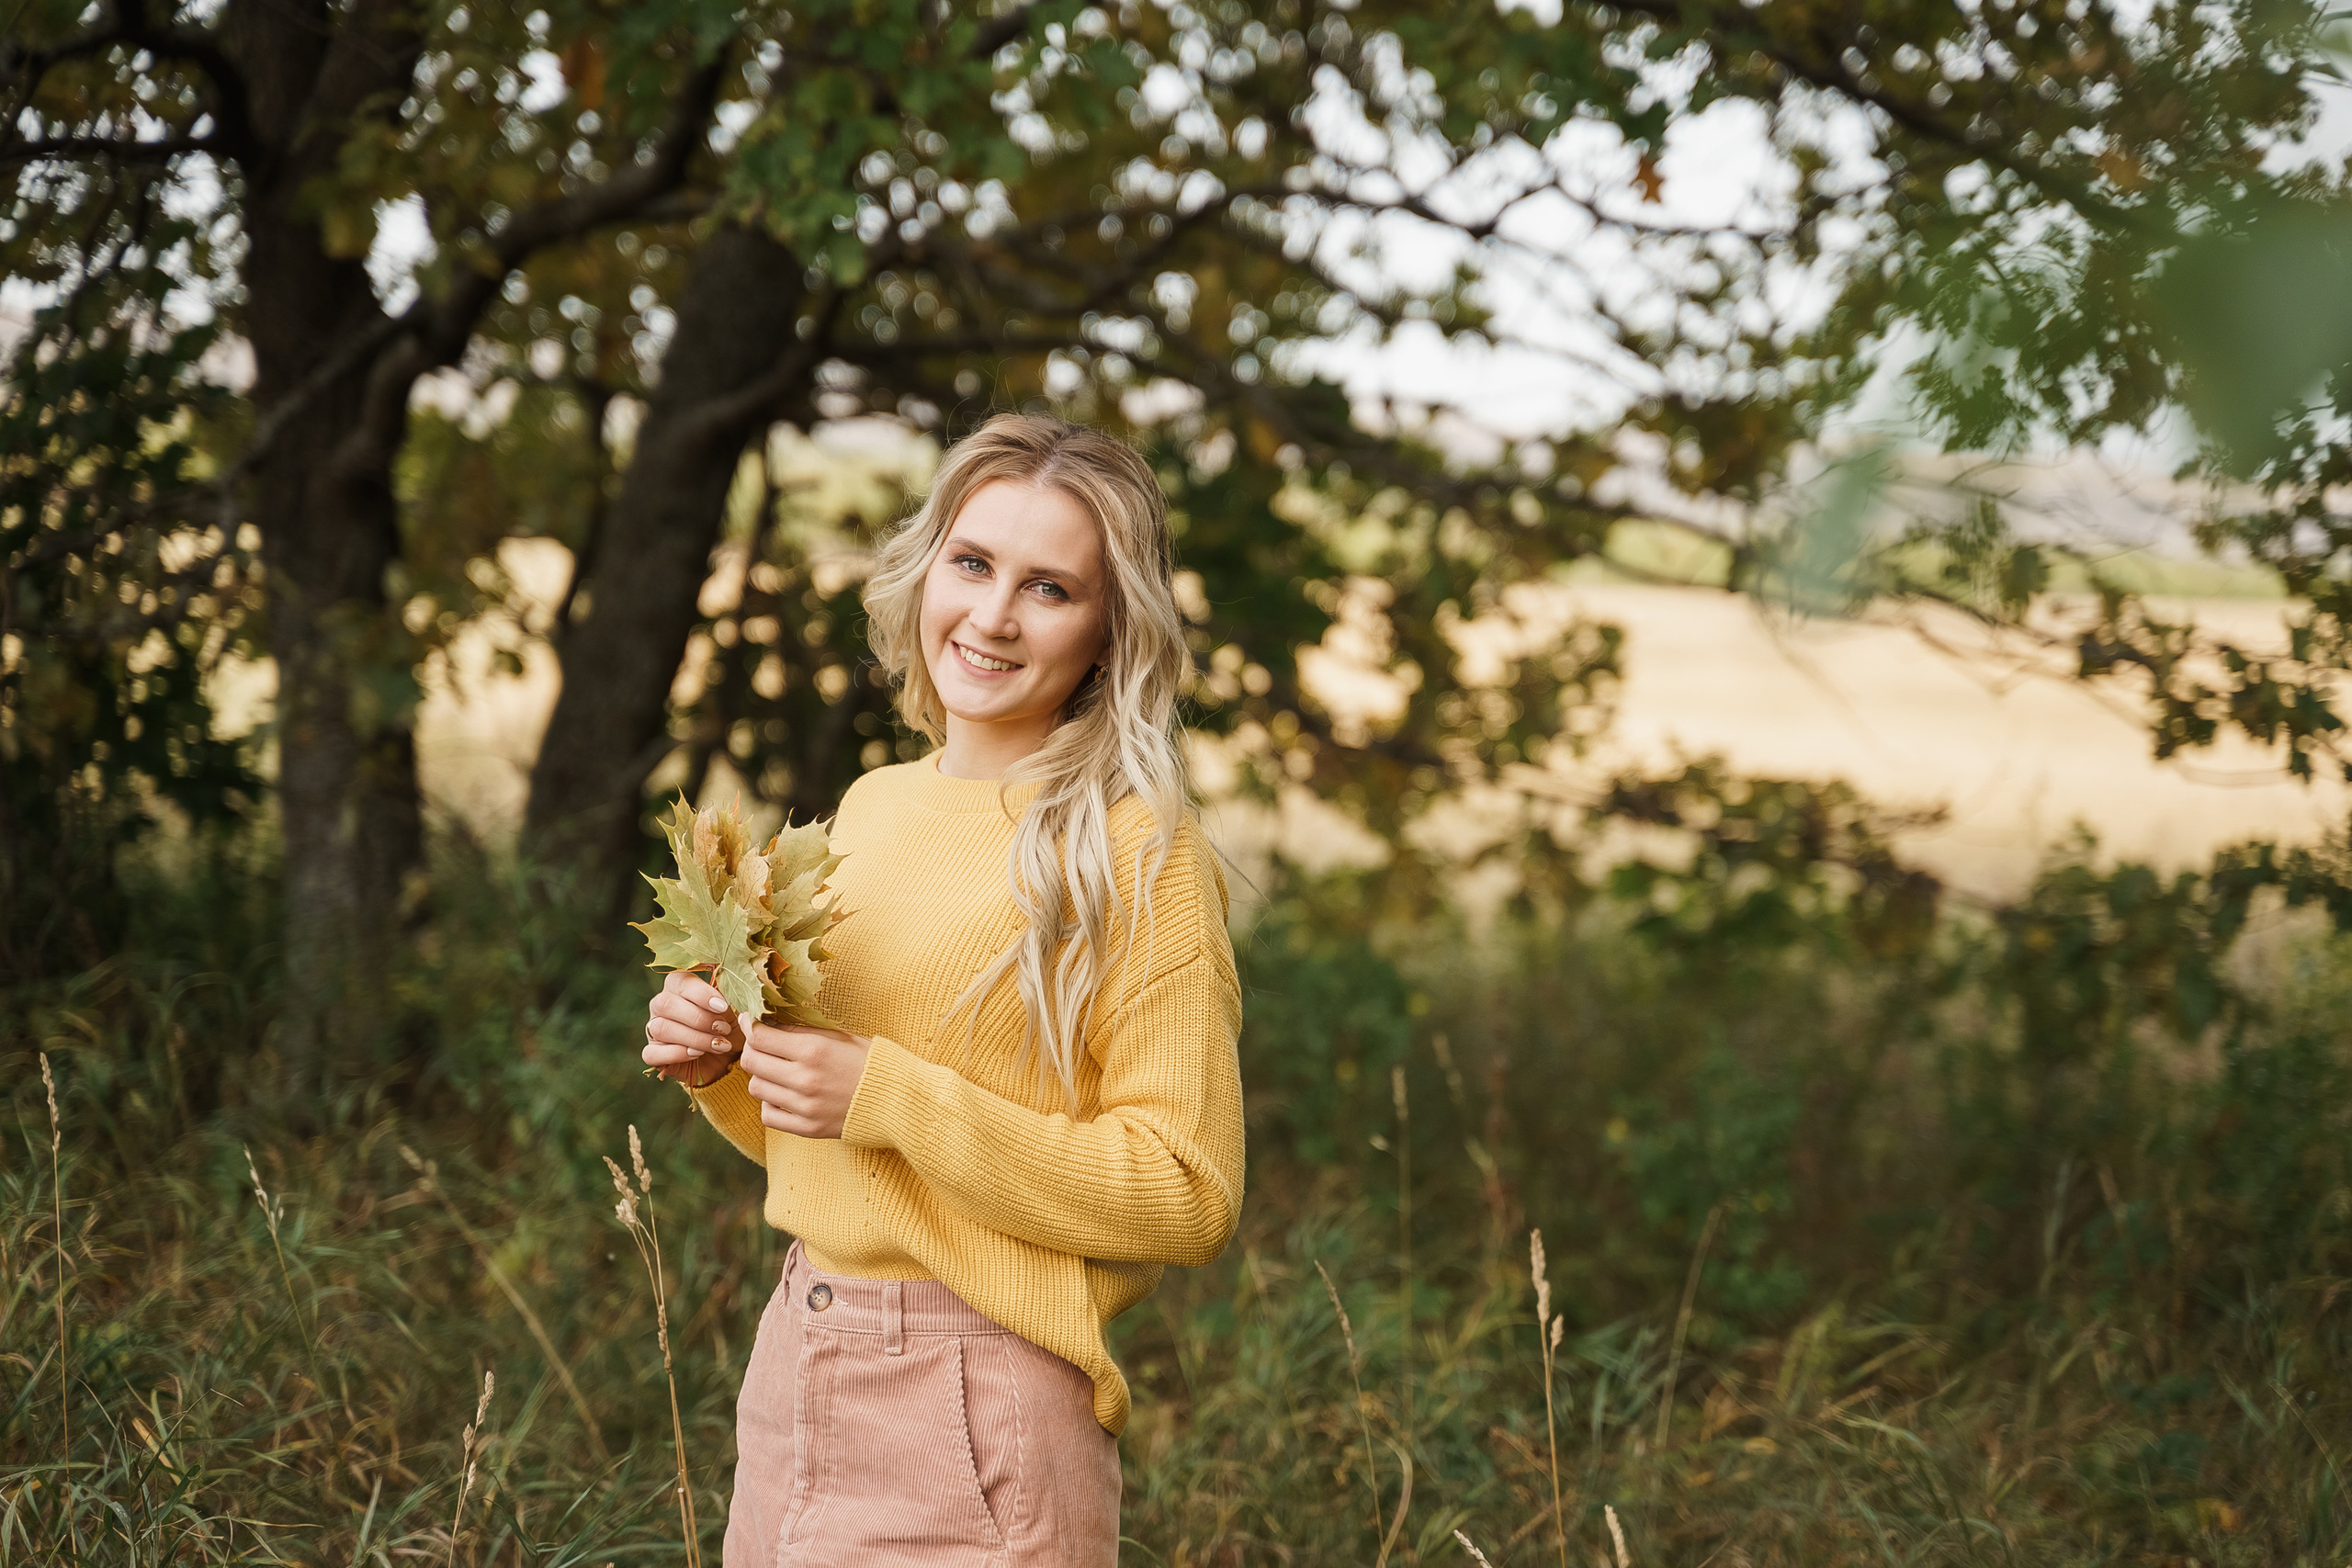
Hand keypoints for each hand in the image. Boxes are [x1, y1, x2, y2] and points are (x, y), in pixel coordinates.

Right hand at [643, 970, 741, 1087]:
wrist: (727, 1060)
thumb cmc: (729, 1028)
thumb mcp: (734, 1011)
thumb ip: (729, 997)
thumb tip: (732, 991)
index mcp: (678, 987)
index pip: (680, 981)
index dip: (701, 994)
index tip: (723, 1007)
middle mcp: (661, 1005)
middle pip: (666, 1004)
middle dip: (699, 1018)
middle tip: (723, 1029)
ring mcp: (653, 1029)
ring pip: (661, 1028)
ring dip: (694, 1038)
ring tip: (718, 1045)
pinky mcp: (652, 1053)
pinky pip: (652, 1053)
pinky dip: (677, 1054)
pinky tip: (696, 1054)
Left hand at [740, 1020, 870, 1138]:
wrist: (898, 1099)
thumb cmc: (870, 1061)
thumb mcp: (839, 1036)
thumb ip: (802, 1031)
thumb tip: (767, 1022)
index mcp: (814, 1050)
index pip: (760, 1037)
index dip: (750, 1025)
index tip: (750, 1021)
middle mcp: (805, 1079)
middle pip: (751, 1062)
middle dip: (751, 1049)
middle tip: (760, 1045)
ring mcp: (805, 1106)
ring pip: (756, 1088)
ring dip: (761, 1076)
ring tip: (776, 1070)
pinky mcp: (808, 1128)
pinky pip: (768, 1115)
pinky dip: (770, 1104)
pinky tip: (783, 1095)